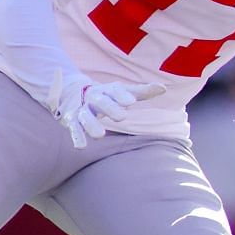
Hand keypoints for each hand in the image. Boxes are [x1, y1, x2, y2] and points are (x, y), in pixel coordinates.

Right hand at [48, 74, 166, 148]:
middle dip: (109, 107)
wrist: (72, 90)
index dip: (122, 95)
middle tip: (122, 117)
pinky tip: (81, 146)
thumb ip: (142, 92)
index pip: (115, 90)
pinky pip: (73, 128)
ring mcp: (81, 109)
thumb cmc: (106, 95)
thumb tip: (163, 88)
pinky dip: (77, 136)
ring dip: (91, 124)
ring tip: (100, 135)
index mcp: (107, 90)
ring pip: (84, 116)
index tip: (131, 102)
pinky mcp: (71, 120)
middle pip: (101, 101)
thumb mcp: (122, 92)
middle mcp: (94, 98)